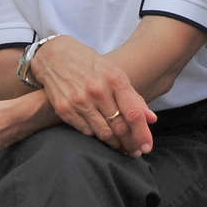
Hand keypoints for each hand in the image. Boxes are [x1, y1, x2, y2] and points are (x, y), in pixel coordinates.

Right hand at [26, 35, 154, 155]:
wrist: (54, 55)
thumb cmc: (90, 65)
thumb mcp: (115, 73)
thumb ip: (133, 97)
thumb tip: (151, 119)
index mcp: (115, 79)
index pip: (134, 113)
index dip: (143, 133)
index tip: (147, 147)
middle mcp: (97, 90)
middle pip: (119, 127)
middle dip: (130, 143)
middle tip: (135, 151)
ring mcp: (79, 100)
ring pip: (103, 133)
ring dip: (115, 144)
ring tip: (122, 148)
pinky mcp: (64, 108)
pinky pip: (85, 131)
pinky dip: (95, 135)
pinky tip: (101, 136)